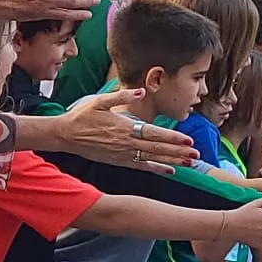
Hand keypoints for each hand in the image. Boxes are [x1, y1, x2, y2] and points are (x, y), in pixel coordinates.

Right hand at [55, 90, 195, 172]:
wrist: (65, 135)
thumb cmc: (82, 115)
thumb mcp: (100, 101)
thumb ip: (122, 96)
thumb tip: (141, 91)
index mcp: (124, 127)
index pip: (154, 134)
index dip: (172, 138)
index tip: (188, 140)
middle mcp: (126, 143)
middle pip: (157, 149)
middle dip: (178, 152)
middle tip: (196, 154)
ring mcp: (123, 154)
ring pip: (152, 159)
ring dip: (172, 161)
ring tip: (189, 163)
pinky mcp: (119, 161)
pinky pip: (141, 167)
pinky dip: (157, 169)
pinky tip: (170, 170)